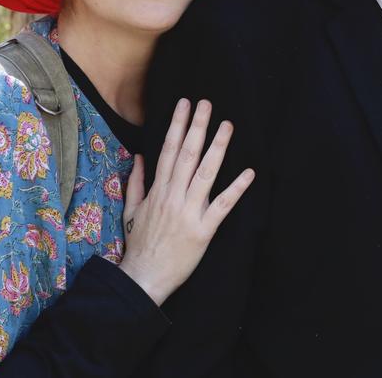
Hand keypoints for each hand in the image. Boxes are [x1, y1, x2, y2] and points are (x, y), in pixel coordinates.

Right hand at [118, 98, 253, 305]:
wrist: (143, 278)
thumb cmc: (139, 245)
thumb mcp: (132, 210)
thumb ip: (137, 182)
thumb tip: (140, 156)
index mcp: (158, 190)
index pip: (168, 150)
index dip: (177, 125)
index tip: (184, 104)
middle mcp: (173, 196)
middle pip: (187, 154)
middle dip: (197, 126)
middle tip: (207, 103)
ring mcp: (189, 212)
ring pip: (205, 173)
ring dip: (217, 148)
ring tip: (227, 126)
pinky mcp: (204, 230)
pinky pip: (222, 205)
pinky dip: (236, 188)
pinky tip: (249, 172)